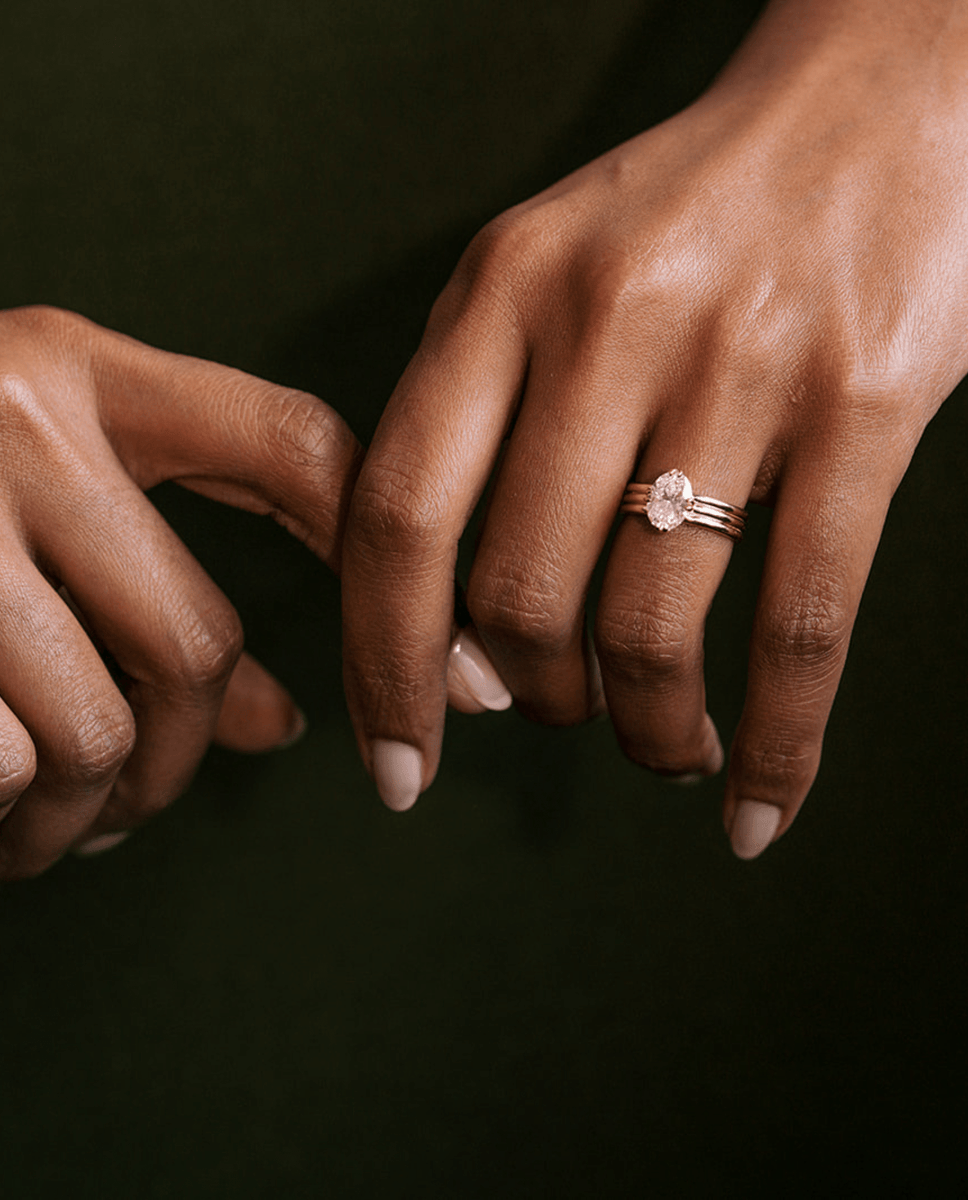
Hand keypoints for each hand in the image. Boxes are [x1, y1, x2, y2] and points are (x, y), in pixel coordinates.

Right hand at [0, 305, 360, 878]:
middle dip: (192, 750)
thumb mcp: (31, 482)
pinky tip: (10, 822)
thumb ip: (153, 575)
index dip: (372, 547)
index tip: (430, 648)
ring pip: (105, 723)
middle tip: (156, 792)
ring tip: (75, 827)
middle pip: (199, 638)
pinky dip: (21, 816)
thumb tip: (275, 723)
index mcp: (77, 366)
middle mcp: (12, 418)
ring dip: (103, 807)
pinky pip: (9, 762)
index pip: (293, 445)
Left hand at [341, 0, 967, 855]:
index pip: (400, 514)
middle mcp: (605, 322)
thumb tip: (472, 628)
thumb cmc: (715, 193)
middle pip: (524, 592)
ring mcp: (742, 359)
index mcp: (504, 289)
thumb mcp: (561, 259)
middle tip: (571, 721)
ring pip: (654, 621)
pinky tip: (760, 804)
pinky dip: (780, 741)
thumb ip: (495, 413)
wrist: (899, 62)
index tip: (400, 763)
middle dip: (539, 703)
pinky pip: (804, 619)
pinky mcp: (868, 398)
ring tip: (666, 752)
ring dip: (648, 729)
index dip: (384, 664)